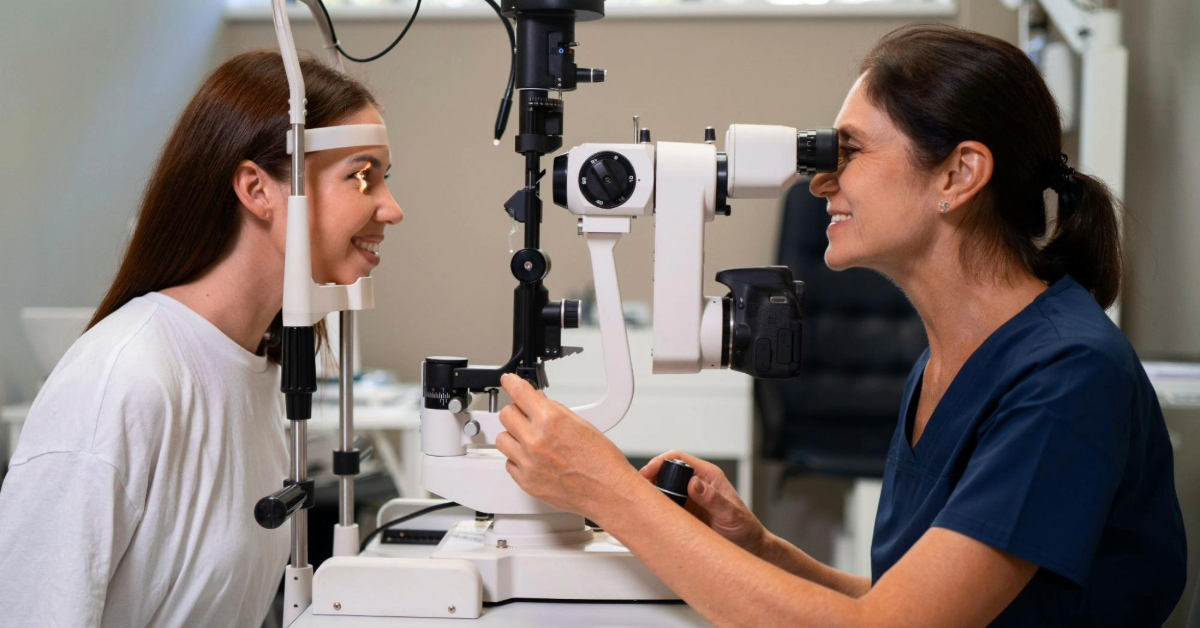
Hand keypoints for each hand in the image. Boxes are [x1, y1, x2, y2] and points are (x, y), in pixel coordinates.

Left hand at [495, 374, 642, 521]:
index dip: (511, 383)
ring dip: (513, 435)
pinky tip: (533, 458)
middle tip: (526, 415)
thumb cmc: (602, 462)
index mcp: (551, 420)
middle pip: (506, 414)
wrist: (608, 493)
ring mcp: (528, 463)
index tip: (508, 381)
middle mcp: (535, 441)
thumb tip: (538, 401)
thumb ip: (554, 410)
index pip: (519, 392)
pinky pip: (509, 463)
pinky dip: (518, 458)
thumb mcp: (581, 424)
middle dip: (516, 412)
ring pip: (502, 439)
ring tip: (530, 439)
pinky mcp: (525, 481)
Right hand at [641, 451, 768, 557]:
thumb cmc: (746, 529)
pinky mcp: (685, 513)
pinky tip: (651, 516)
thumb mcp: (730, 514)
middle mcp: (697, 484)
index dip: (660, 462)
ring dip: (653, 494)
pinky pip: (666, 507)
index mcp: (708, 476)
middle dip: (651, 479)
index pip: (678, 459)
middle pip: (666, 472)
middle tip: (640, 492)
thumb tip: (694, 483)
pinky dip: (657, 509)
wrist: (750, 548)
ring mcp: (690, 498)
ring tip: (643, 504)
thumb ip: (713, 499)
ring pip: (664, 489)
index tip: (648, 473)